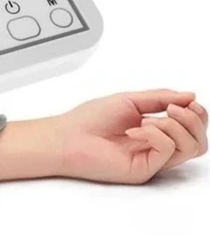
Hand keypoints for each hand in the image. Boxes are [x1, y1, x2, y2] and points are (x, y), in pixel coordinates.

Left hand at [56, 89, 207, 183]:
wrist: (67, 137)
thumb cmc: (90, 118)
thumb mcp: (128, 100)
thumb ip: (159, 98)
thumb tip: (190, 95)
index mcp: (154, 128)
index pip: (191, 126)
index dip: (197, 113)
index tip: (188, 101)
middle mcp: (156, 145)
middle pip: (198, 140)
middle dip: (194, 120)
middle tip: (173, 109)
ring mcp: (151, 159)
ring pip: (191, 147)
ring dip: (175, 126)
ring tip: (149, 120)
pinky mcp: (145, 169)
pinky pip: (168, 150)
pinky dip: (155, 134)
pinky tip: (134, 130)